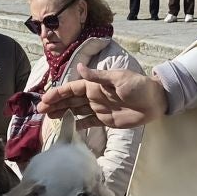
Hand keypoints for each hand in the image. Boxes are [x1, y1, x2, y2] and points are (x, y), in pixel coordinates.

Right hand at [42, 64, 168, 130]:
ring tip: (49, 118)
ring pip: (76, 111)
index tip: (45, 101)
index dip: (57, 94)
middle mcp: (94, 96)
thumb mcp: (118, 79)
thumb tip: (79, 67)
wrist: (156, 101)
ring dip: (63, 113)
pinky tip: (70, 127)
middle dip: (55, 104)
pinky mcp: (107, 120)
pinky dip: (79, 124)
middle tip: (40, 111)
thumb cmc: (138, 85)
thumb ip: (98, 76)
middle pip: (70, 101)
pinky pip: (89, 122)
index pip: (71, 89)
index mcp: (95, 85)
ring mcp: (100, 108)